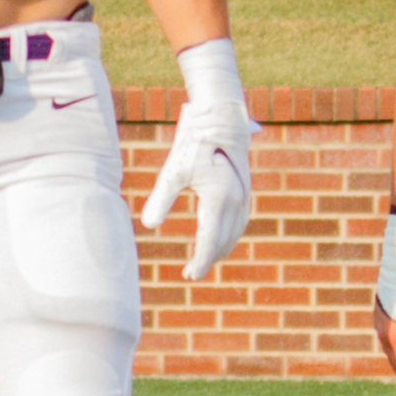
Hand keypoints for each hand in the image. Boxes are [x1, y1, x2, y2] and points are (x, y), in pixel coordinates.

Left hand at [139, 39, 259, 280]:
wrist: (220, 118)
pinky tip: (217, 238)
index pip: (210, 240)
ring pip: (235, 233)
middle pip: (224, 241)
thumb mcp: (173, 171)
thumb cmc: (193, 144)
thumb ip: (162, 199)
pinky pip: (240, 222)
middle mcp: (237, 200)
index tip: (190, 276)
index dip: (201, 261)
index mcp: (219, 198)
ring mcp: (245, 196)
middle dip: (209, 259)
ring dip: (220, 249)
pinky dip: (229, 235)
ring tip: (203, 260)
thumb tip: (148, 225)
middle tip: (190, 272)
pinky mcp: (246, 191)